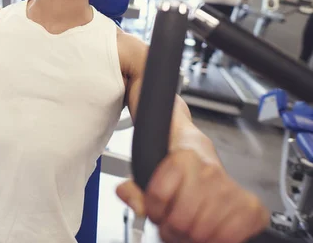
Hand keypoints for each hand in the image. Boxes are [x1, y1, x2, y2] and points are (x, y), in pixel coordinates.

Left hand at [116, 150, 269, 242]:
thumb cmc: (174, 161)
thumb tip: (130, 199)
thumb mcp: (147, 167)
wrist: (198, 147)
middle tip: (172, 225)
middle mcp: (208, 171)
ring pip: (202, 232)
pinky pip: (230, 237)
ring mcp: (231, 188)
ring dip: (192, 237)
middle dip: (171, 229)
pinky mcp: (250, 206)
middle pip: (180, 220)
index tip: (157, 211)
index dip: (153, 211)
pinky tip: (210, 230)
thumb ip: (135, 188)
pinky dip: (218, 240)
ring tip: (189, 227)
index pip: (157, 198)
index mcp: (182, 158)